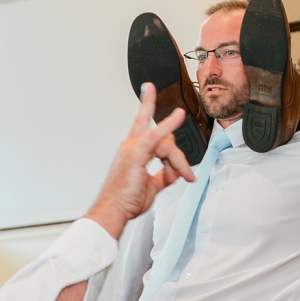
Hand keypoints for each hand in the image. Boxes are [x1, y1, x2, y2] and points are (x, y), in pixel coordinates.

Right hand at [85, 86, 195, 240]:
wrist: (114, 211)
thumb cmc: (125, 201)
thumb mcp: (151, 186)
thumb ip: (163, 175)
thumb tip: (174, 172)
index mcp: (132, 150)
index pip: (143, 122)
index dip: (147, 103)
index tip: (149, 88)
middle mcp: (131, 145)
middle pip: (163, 136)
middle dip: (176, 154)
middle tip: (185, 175)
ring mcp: (133, 148)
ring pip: (166, 144)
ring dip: (178, 162)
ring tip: (182, 177)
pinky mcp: (136, 154)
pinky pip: (156, 136)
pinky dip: (168, 125)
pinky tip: (178, 116)